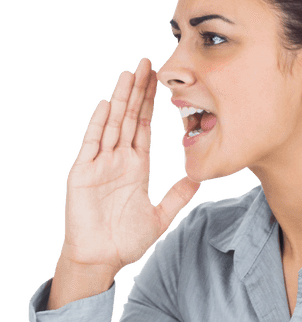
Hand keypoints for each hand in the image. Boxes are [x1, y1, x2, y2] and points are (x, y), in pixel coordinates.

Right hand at [62, 56, 199, 271]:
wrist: (101, 258)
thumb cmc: (126, 241)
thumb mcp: (160, 216)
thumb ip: (177, 196)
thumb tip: (199, 179)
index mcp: (136, 167)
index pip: (145, 128)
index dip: (151, 105)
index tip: (159, 82)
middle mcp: (118, 160)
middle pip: (130, 118)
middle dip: (139, 92)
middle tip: (147, 63)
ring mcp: (100, 164)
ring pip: (112, 125)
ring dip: (120, 100)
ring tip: (129, 74)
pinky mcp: (84, 173)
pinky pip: (92, 145)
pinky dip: (99, 126)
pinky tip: (106, 106)